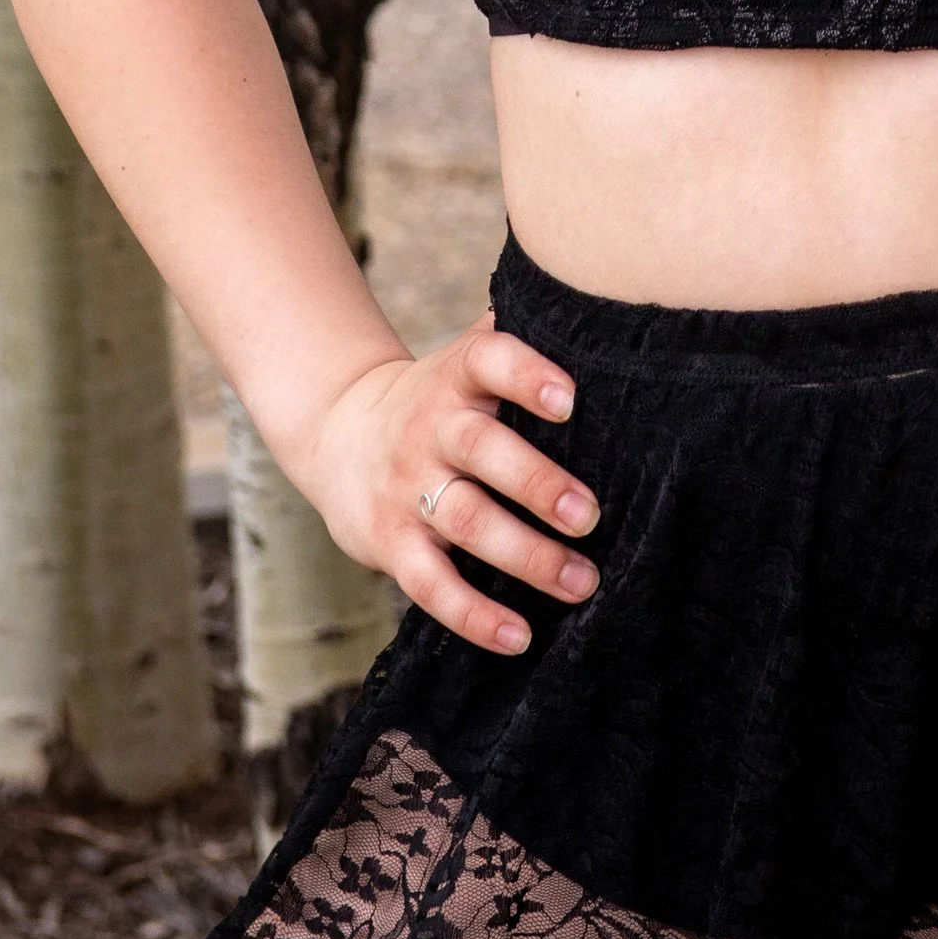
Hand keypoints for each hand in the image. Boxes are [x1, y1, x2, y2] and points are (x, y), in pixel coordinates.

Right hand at [297, 314, 600, 656]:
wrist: (338, 433)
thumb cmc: (438, 398)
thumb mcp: (465, 358)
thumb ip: (519, 336)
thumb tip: (598, 302)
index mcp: (456, 378)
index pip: (489, 362)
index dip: (527, 376)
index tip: (571, 399)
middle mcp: (431, 429)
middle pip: (481, 450)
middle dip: (537, 484)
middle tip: (592, 515)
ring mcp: (407, 488)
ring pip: (466, 522)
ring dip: (525, 556)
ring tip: (581, 581)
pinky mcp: (391, 543)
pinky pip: (430, 585)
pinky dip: (473, 615)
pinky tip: (519, 636)